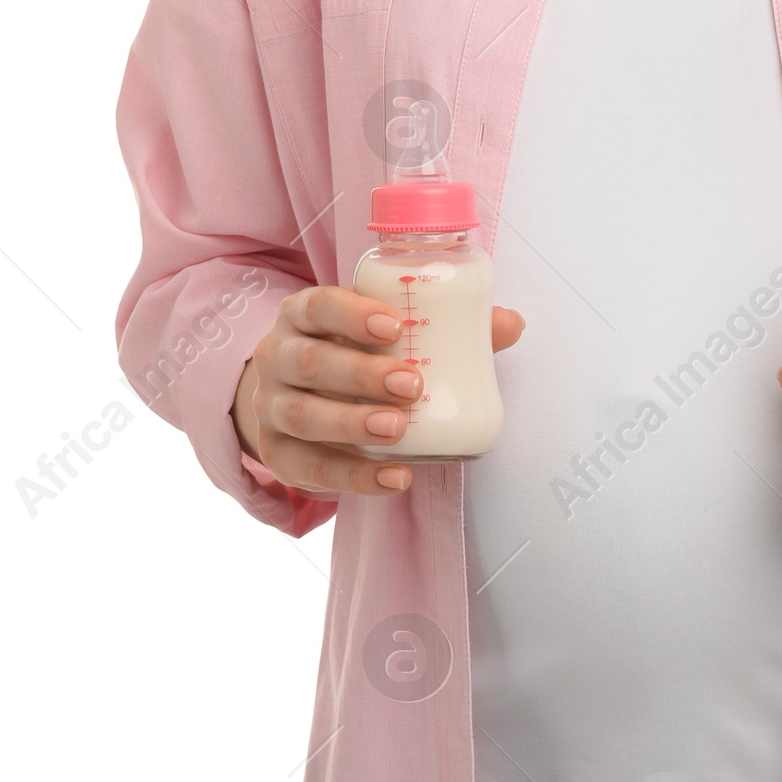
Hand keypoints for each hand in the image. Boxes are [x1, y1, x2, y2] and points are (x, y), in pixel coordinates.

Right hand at [231, 284, 524, 497]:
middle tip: (412, 384)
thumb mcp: (381, 332)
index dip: (352, 314)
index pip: (318, 305)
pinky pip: (311, 469)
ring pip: (305, 416)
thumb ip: (445, 325)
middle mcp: (277, 357)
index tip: (396, 327)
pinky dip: (354, 477)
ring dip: (353, 424)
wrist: (293, 393)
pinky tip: (395, 477)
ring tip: (398, 429)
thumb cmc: (350, 352)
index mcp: (302, 315)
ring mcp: (271, 408)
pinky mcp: (278, 456)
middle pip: (310, 362)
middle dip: (361, 374)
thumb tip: (510, 324)